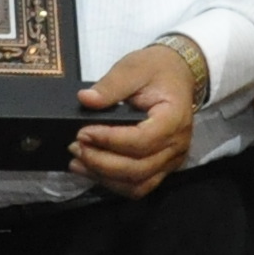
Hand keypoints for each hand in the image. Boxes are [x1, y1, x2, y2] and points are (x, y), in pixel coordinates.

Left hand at [70, 39, 206, 197]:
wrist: (177, 75)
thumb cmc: (158, 71)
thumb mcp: (133, 68)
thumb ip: (110, 85)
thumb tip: (86, 99)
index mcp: (174, 119)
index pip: (142, 140)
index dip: (110, 140)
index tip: (83, 132)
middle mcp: (177, 145)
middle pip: (138, 169)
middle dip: (101, 162)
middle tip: (75, 147)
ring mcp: (171, 160)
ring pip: (137, 184)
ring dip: (104, 177)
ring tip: (78, 161)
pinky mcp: (162, 167)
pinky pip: (138, 186)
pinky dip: (113, 183)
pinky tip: (91, 170)